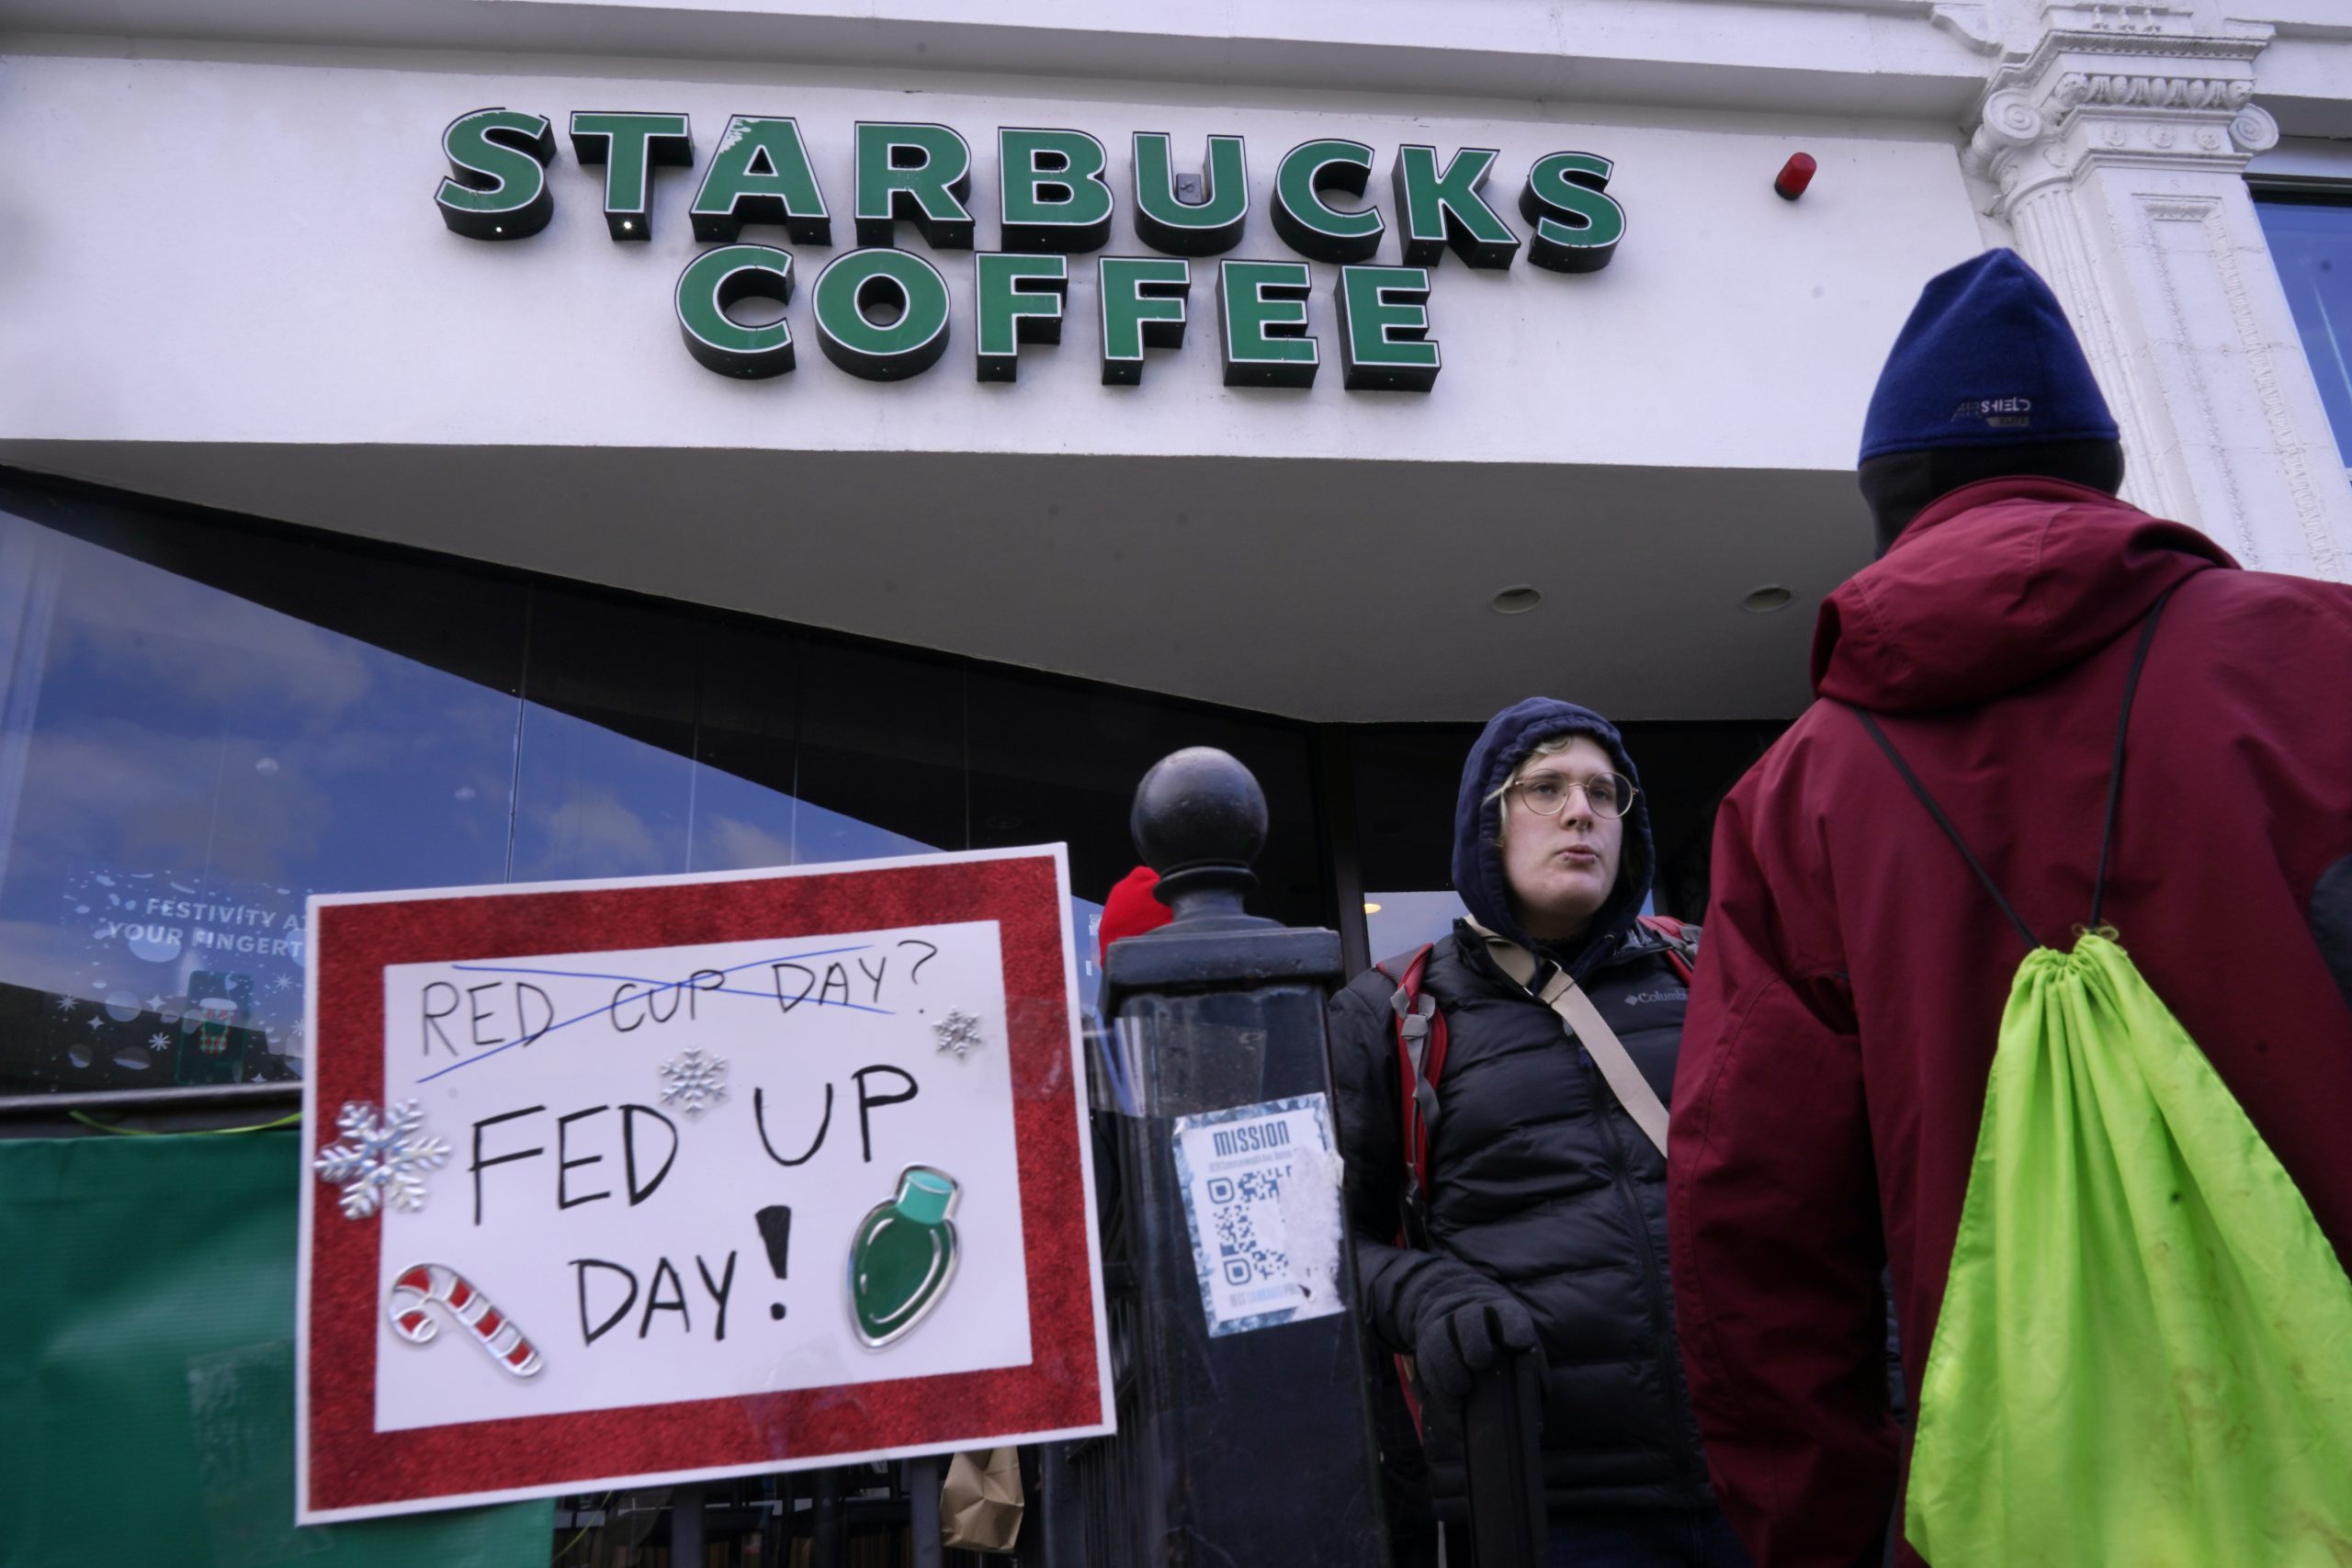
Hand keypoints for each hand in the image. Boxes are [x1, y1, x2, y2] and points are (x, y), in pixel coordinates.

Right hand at [1412, 1292, 1540, 1406]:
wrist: (1460, 1315)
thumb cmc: (1501, 1340)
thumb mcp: (1519, 1345)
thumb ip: (1531, 1367)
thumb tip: (1537, 1397)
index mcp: (1501, 1310)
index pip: (1508, 1312)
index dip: (1513, 1326)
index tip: (1518, 1343)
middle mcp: (1470, 1312)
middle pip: (1468, 1318)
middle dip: (1474, 1341)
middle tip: (1481, 1363)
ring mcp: (1445, 1325)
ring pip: (1440, 1336)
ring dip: (1450, 1366)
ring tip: (1462, 1390)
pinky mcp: (1426, 1342)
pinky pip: (1426, 1360)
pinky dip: (1438, 1385)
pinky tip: (1453, 1403)